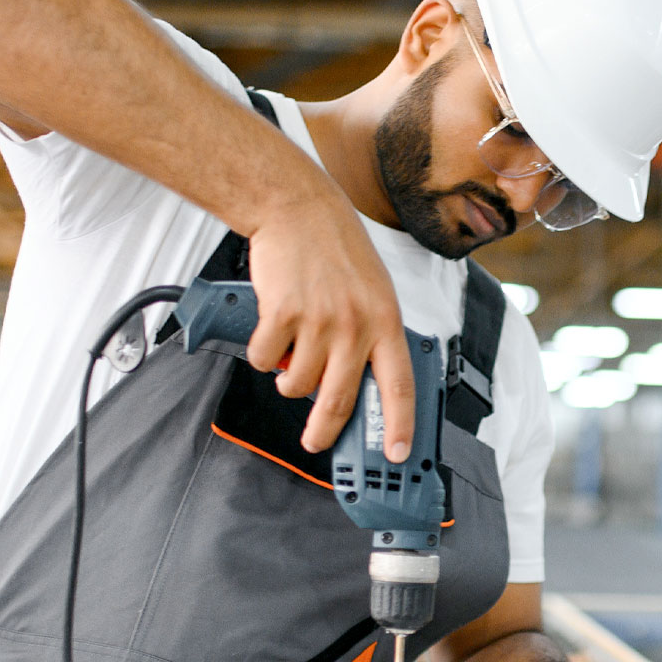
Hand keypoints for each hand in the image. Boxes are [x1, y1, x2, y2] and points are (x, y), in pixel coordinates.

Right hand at [237, 196, 414, 462]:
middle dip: (324, 431)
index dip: (399, 425)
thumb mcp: (372, 291)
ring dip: (287, 381)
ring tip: (289, 358)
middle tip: (315, 441)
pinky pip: (264, 360)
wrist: (296, 208)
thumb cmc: (335, 249)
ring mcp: (319, 320)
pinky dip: (261, 355)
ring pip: (297, 384)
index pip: (400, 385)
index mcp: (385, 321)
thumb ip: (369, 336)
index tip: (396, 453)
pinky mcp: (282, 314)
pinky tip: (270, 331)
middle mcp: (356, 324)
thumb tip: (354, 385)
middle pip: (341, 399)